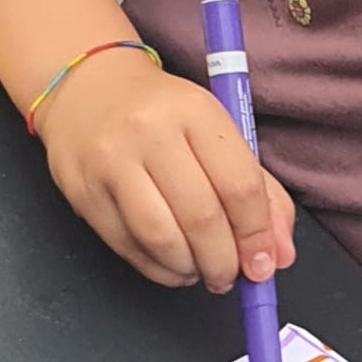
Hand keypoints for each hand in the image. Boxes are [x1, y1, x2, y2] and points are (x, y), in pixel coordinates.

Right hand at [35, 49, 295, 290]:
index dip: (257, 234)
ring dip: (191, 268)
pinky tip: (173, 265)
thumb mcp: (217, 129)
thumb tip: (278, 255)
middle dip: (224, 261)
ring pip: (161, 238)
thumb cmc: (164, 113)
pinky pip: (127, 247)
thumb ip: (259, 190)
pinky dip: (158, 268)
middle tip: (232, 275)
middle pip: (201, 217)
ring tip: (202, 270)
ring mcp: (111, 163)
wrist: (88, 87)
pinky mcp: (82, 192)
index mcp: (195, 111)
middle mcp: (150, 132)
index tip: (264, 263)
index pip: (239, 184)